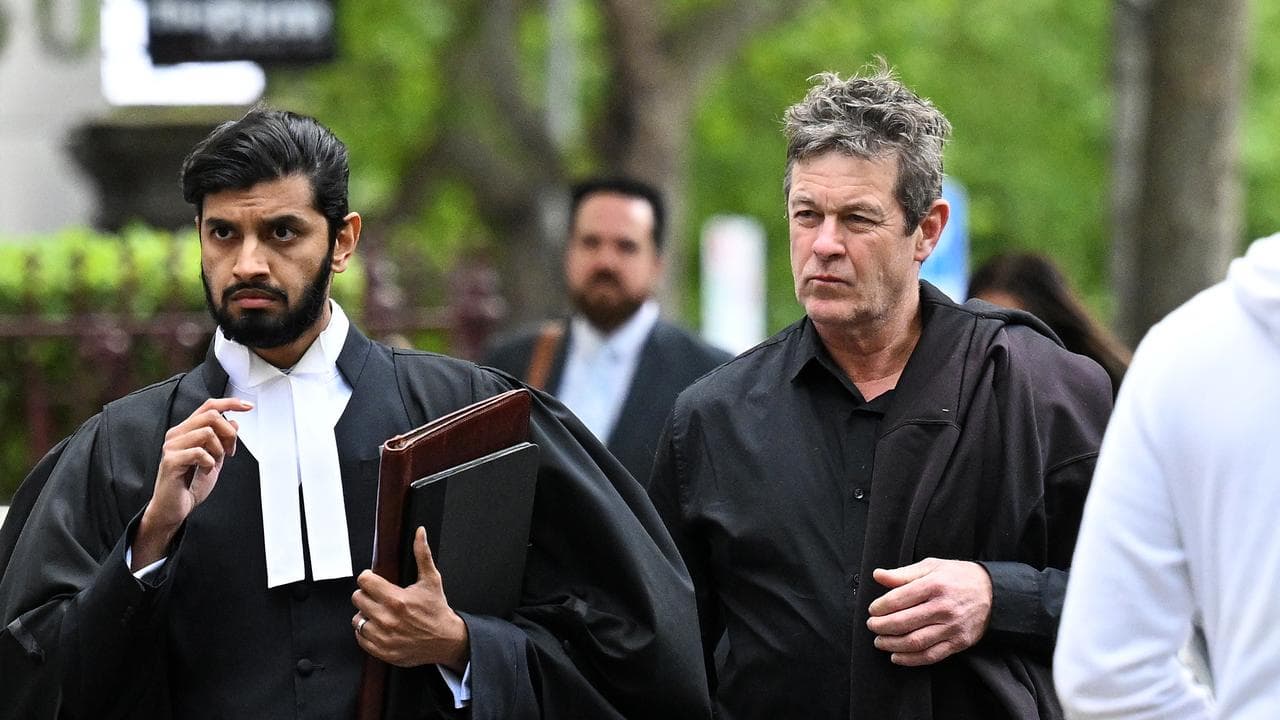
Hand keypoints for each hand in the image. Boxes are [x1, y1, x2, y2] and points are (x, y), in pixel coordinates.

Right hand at [133, 397, 250, 569]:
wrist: (175, 508)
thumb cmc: (191, 484)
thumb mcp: (215, 459)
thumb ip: (223, 441)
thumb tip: (234, 422)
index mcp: (186, 431)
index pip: (209, 406)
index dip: (230, 403)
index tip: (248, 407)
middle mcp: (176, 434)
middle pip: (211, 415)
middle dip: (229, 433)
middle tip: (230, 452)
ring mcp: (171, 447)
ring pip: (207, 432)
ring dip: (218, 449)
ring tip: (213, 463)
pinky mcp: (170, 460)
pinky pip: (199, 452)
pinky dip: (209, 462)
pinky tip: (205, 470)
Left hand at [352, 527, 469, 671]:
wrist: (446, 640)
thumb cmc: (437, 610)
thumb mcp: (431, 580)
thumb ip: (422, 554)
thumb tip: (420, 533)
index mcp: (397, 599)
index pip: (364, 582)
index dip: (368, 577)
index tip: (374, 580)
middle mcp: (387, 619)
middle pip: (357, 598)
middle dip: (366, 594)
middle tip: (378, 596)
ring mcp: (383, 637)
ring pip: (356, 619)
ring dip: (366, 614)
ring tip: (379, 612)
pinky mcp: (382, 651)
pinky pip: (360, 637)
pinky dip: (366, 631)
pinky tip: (379, 626)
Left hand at [865, 558, 992, 666]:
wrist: (994, 593)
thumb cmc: (958, 576)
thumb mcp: (932, 566)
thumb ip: (903, 574)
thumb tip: (877, 575)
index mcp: (934, 585)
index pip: (898, 599)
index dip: (880, 607)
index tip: (872, 610)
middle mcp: (943, 607)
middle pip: (903, 622)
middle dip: (881, 626)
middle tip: (871, 625)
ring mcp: (952, 627)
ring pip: (915, 642)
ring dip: (892, 644)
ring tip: (879, 641)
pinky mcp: (959, 643)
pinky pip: (931, 655)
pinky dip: (910, 659)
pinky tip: (896, 656)